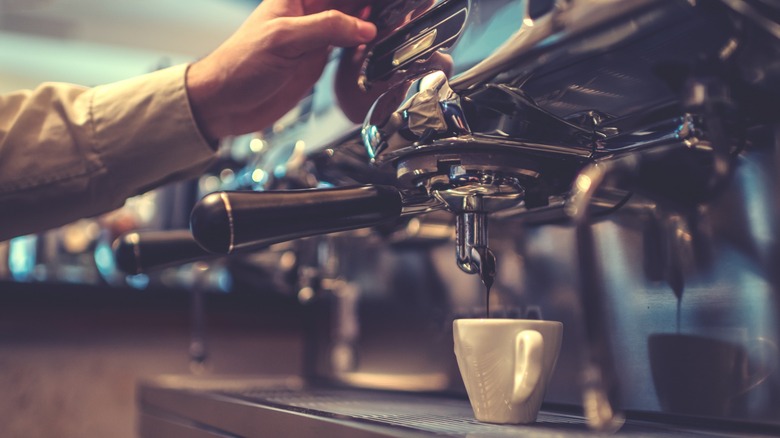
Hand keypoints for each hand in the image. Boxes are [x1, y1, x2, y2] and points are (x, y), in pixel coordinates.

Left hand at [186, 0, 376, 140]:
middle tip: (397, 9)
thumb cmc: (238, 66)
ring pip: (351, 23)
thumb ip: (326, 28)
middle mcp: (307, 14)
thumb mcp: (285, 39)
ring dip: (370, 22)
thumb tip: (363, 26)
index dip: (356, 0)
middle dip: (369, 7)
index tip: (379, 4)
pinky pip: (347, 48)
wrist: (226, 104)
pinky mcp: (317, 61)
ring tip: (394, 22)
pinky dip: (363, 47)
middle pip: (346, 3)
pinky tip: (376, 46)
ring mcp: (314, 38)